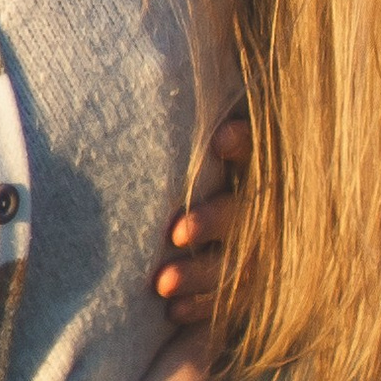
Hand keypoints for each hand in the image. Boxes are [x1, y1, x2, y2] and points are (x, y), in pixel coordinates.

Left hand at [153, 116, 247, 329]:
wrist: (184, 243)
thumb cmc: (167, 173)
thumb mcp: (178, 144)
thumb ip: (169, 125)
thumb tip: (123, 69)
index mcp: (246, 167)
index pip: (257, 147)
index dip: (243, 143)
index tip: (217, 140)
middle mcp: (258, 206)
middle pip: (245, 211)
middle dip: (212, 220)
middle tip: (175, 232)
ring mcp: (257, 249)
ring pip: (239, 263)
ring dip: (200, 273)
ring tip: (161, 283)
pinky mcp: (246, 287)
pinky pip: (232, 302)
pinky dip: (202, 306)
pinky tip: (173, 311)